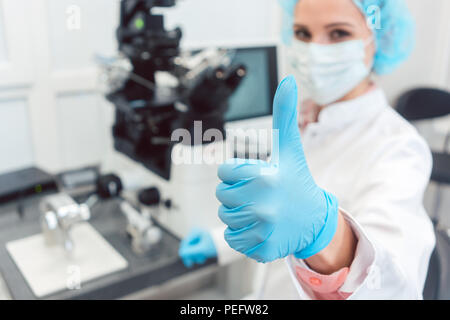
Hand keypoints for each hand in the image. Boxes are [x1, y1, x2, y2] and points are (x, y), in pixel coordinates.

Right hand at [179, 228, 216, 267]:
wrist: (226, 244)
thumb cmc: (216, 244)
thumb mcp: (202, 249)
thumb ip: (191, 252)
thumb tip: (181, 254)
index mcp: (194, 232)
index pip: (185, 244)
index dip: (185, 254)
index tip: (188, 263)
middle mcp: (195, 233)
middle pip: (187, 247)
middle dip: (192, 255)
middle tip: (195, 262)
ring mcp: (197, 237)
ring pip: (191, 249)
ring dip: (196, 256)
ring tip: (203, 258)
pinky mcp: (200, 242)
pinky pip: (195, 250)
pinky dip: (198, 254)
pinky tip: (203, 256)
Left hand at [215, 75, 338, 262]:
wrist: (314, 221)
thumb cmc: (297, 180)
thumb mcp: (290, 149)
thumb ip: (284, 115)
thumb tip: (288, 79)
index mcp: (266, 177)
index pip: (224, 172)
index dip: (237, 172)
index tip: (256, 175)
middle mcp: (264, 205)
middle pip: (222, 195)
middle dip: (236, 192)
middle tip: (259, 193)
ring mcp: (263, 230)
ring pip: (225, 217)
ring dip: (238, 212)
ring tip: (260, 209)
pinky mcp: (261, 249)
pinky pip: (233, 238)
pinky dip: (242, 233)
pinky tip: (261, 227)